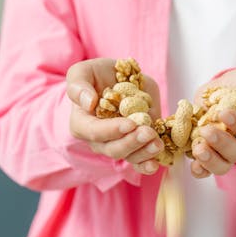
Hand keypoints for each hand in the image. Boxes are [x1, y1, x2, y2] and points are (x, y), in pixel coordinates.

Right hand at [66, 58, 163, 174]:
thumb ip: (78, 85)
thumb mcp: (83, 71)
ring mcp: (118, 144)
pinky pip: (139, 162)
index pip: (94, 131)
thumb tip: (88, 103)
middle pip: (113, 148)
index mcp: (82, 123)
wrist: (117, 79)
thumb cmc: (97, 76)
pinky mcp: (135, 146)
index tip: (130, 124)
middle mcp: (99, 139)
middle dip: (131, 142)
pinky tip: (155, 163)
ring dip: (144, 153)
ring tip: (157, 143)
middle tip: (147, 132)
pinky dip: (147, 165)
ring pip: (129, 156)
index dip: (111, 130)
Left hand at [190, 67, 235, 177]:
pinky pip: (206, 171)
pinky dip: (200, 170)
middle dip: (223, 144)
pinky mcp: (212, 155)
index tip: (225, 113)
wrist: (229, 87)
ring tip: (198, 148)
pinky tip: (194, 164)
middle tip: (207, 131)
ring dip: (210, 160)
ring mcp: (229, 154)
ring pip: (223, 166)